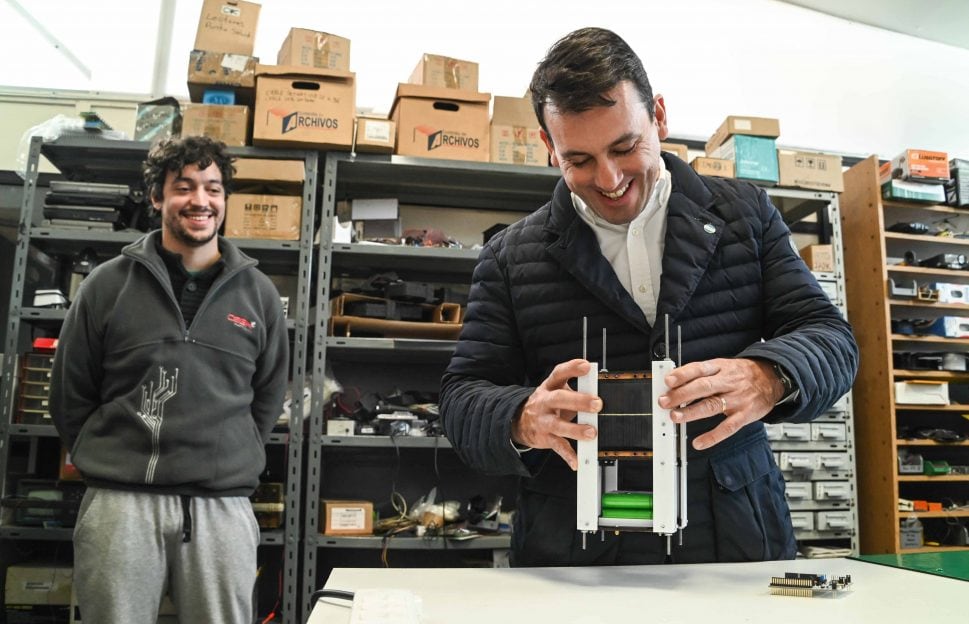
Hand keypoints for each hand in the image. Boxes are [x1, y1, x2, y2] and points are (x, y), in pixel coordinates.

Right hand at [512, 359, 600, 470]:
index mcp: (549, 387)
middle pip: (559, 399)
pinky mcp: (545, 437)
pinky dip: (567, 455)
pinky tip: (576, 461)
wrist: (520, 421)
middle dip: (578, 401)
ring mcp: (543, 421)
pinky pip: (557, 446)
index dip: (572, 368)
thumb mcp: (556, 391)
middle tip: (597, 404)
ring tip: (591, 433)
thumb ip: (575, 390)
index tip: (586, 366)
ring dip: (575, 429)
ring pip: (558, 425)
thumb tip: (598, 390)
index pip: (559, 374)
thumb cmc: (546, 404)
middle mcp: (544, 402)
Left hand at [657, 358, 782, 450]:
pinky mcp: (745, 415)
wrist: (772, 379)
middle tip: (665, 402)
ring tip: (675, 417)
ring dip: (692, 412)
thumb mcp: (722, 367)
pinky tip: (699, 442)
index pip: (699, 369)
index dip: (683, 374)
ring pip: (712, 405)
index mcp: (720, 368)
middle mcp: (728, 382)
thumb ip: (700, 375)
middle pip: (703, 387)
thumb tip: (674, 384)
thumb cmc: (741, 374)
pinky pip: (728, 428)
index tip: (668, 381)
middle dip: (682, 394)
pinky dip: (713, 437)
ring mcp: (737, 399)